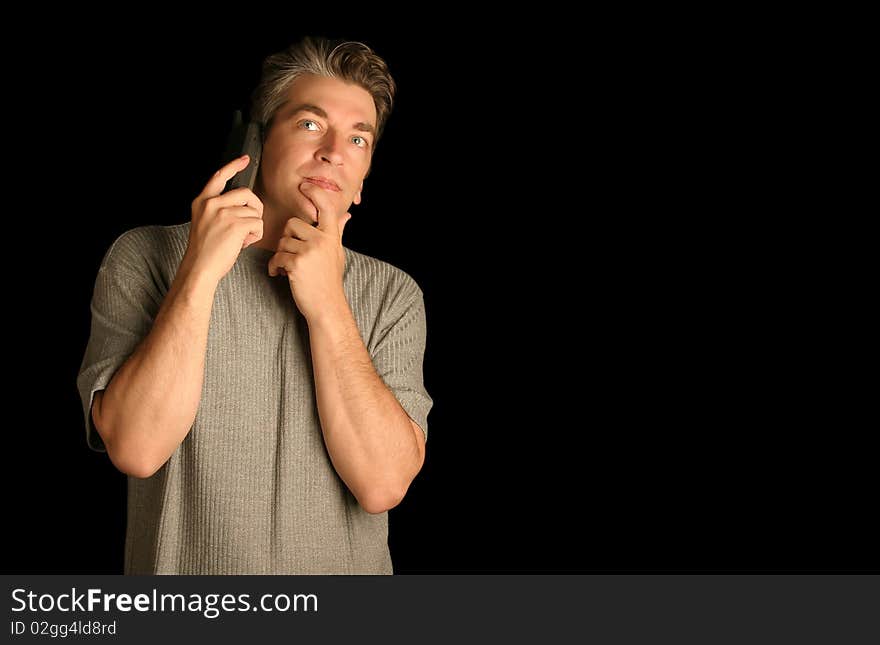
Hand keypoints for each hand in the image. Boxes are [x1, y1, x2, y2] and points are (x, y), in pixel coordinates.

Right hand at [182, 155, 263, 284]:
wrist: (200, 268)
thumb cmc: (205, 251)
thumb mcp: (206, 222)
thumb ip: (220, 209)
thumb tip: (244, 206)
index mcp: (202, 202)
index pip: (219, 177)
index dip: (233, 166)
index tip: (244, 159)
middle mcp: (212, 204)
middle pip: (246, 193)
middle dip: (255, 207)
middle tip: (249, 224)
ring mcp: (223, 213)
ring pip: (254, 211)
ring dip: (253, 226)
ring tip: (241, 238)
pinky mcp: (235, 224)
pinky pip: (258, 224)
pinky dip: (255, 235)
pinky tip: (243, 243)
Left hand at [268, 181, 351, 321]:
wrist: (326, 305)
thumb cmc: (329, 280)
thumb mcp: (337, 253)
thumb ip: (338, 232)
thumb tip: (347, 216)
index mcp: (331, 236)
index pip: (325, 207)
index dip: (315, 194)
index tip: (305, 187)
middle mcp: (321, 241)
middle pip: (293, 223)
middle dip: (287, 238)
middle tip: (292, 254)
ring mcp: (309, 251)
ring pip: (282, 241)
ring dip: (280, 255)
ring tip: (289, 268)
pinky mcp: (296, 263)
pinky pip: (277, 256)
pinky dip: (275, 267)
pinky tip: (281, 275)